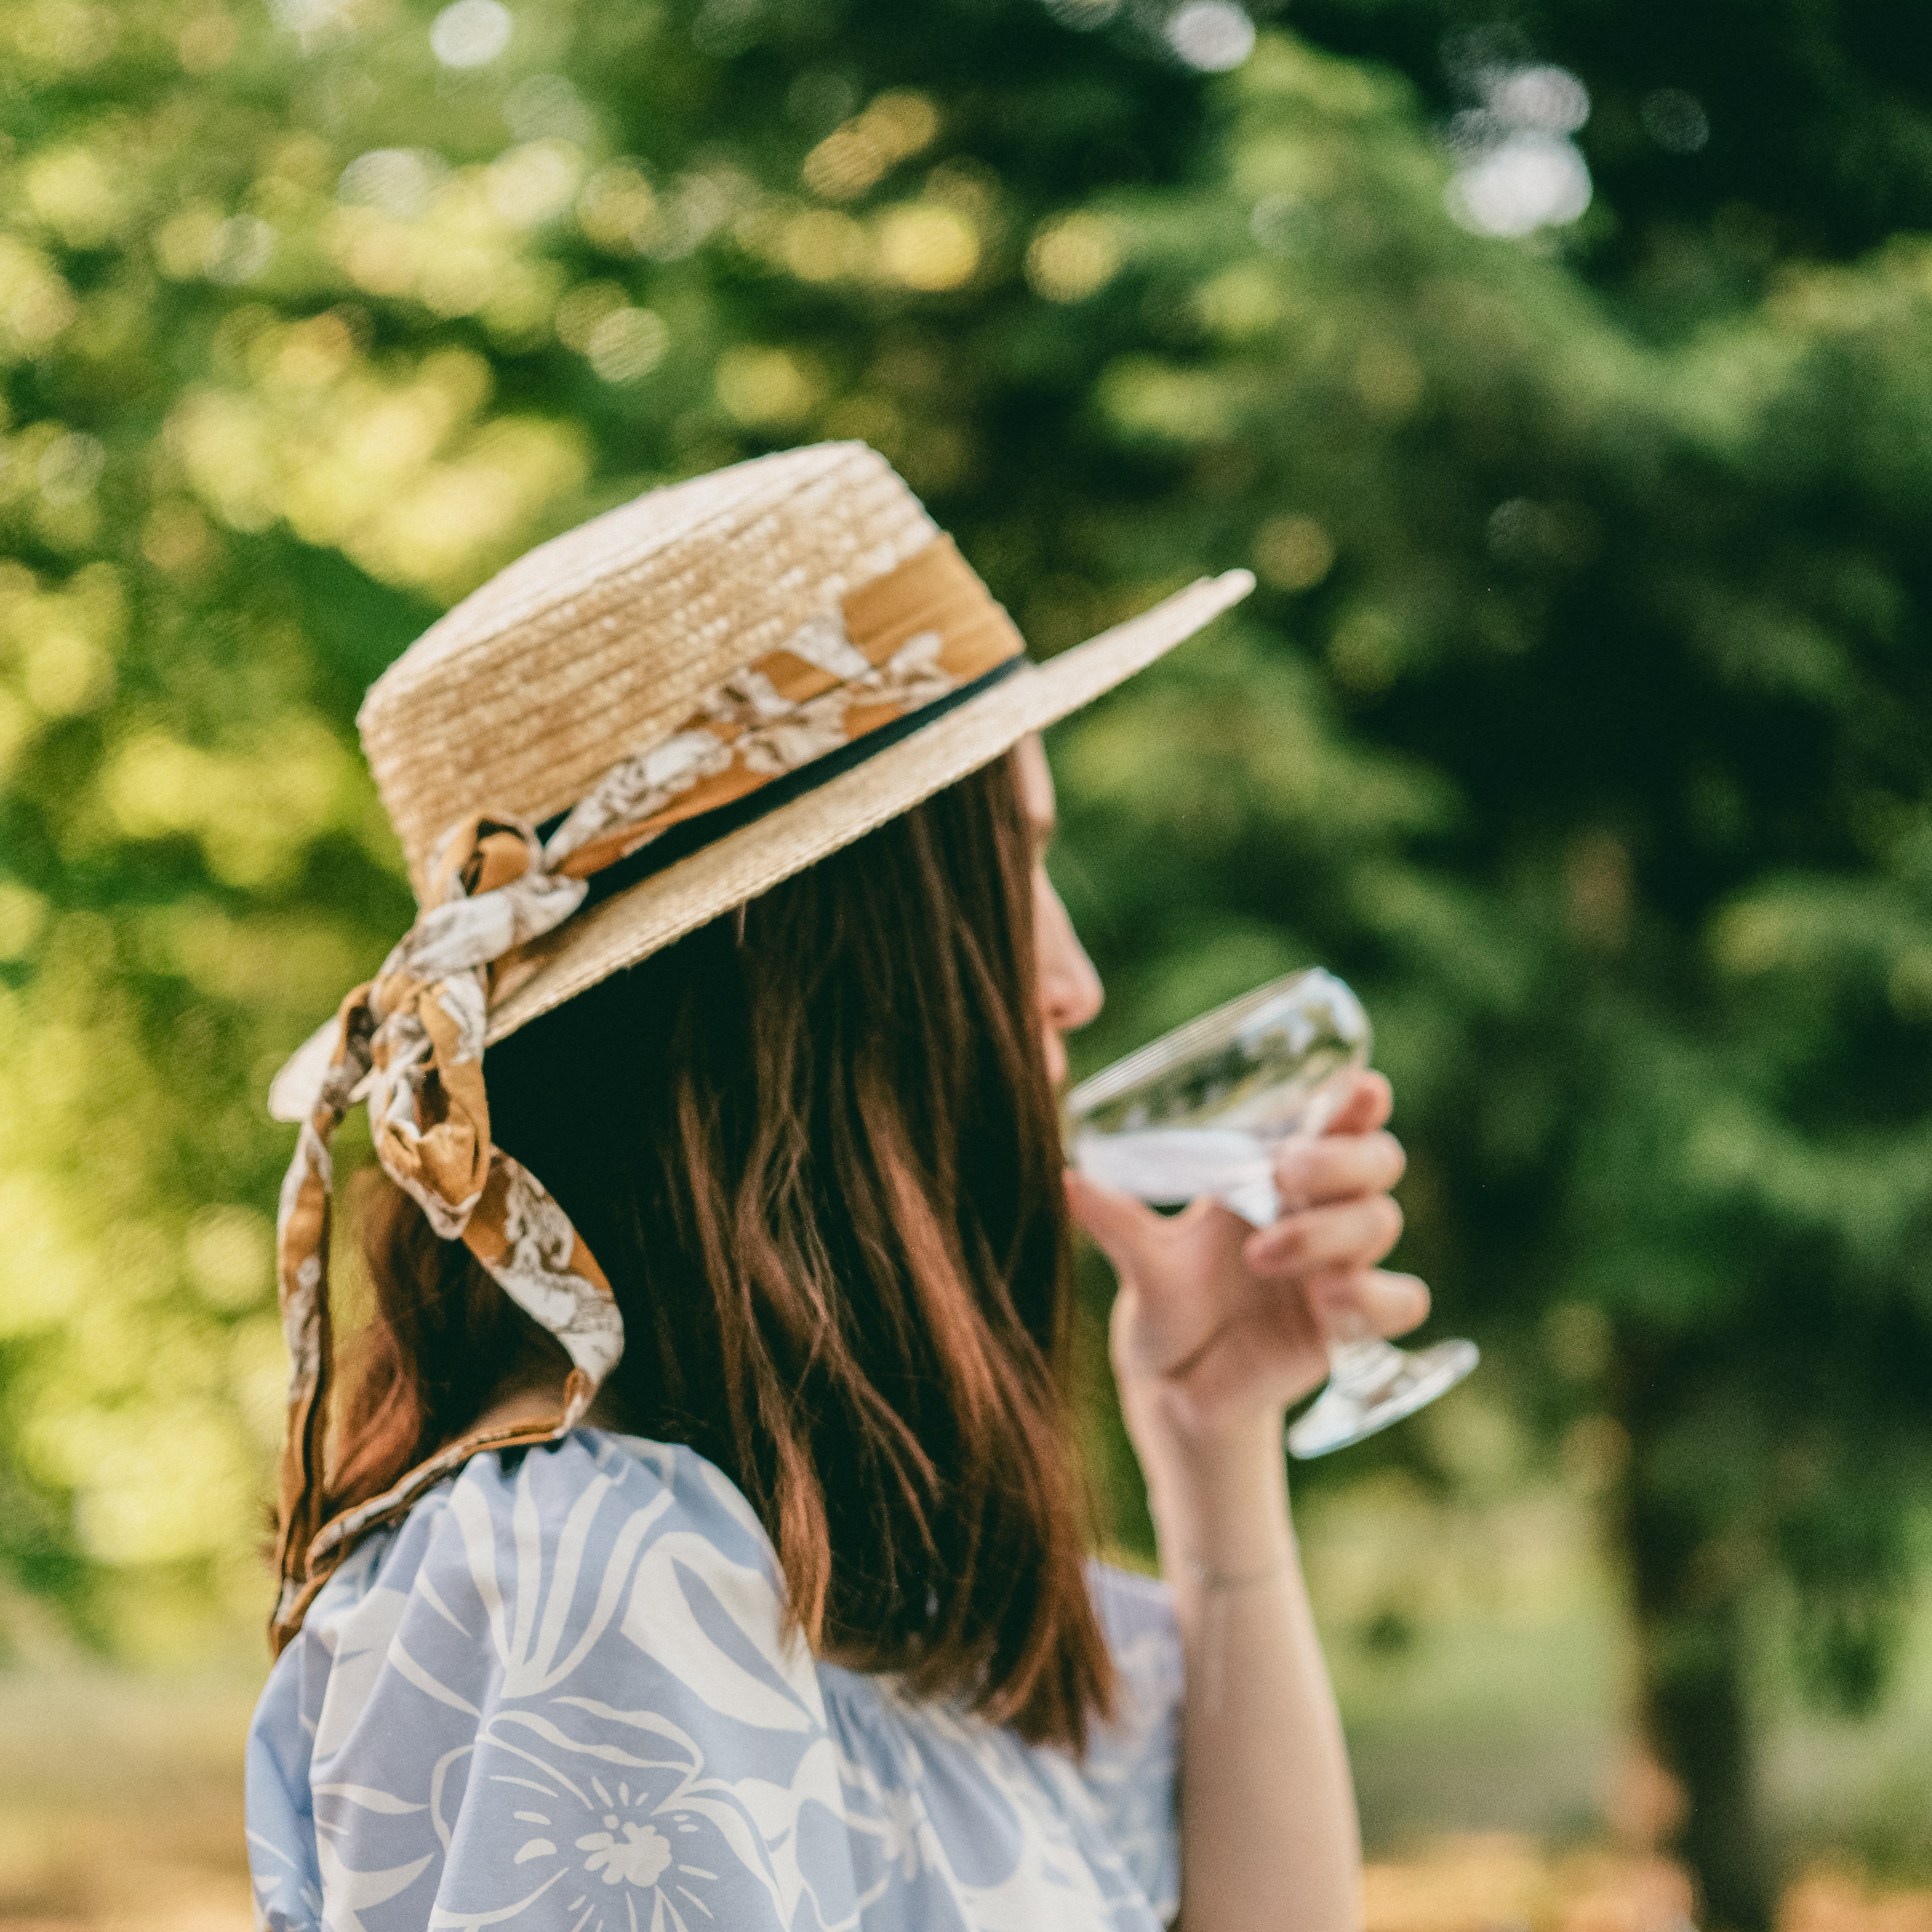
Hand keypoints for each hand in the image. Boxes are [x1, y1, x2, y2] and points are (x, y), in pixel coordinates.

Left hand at [1066, 1071, 1429, 1456]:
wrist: (1175, 1388)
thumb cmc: (1165, 1303)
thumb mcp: (1141, 1260)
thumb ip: (1114, 1220)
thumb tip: (1067, 1178)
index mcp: (1274, 1175)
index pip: (1334, 1120)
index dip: (1355, 1101)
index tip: (1358, 1088)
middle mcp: (1317, 1210)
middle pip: (1377, 1160)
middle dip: (1341, 1158)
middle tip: (1285, 1170)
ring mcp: (1340, 1266)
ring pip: (1380, 1221)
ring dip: (1329, 1231)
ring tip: (1262, 1254)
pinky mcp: (1349, 1325)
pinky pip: (1400, 1302)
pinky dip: (1371, 1297)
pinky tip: (1326, 1302)